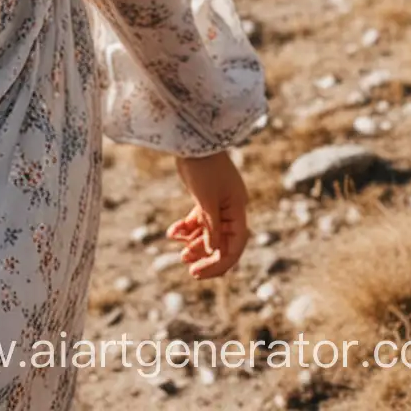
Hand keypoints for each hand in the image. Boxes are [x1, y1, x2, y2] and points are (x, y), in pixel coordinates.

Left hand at [168, 150, 249, 277]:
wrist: (192, 139)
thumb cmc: (202, 165)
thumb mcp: (205, 198)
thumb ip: (210, 225)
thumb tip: (214, 250)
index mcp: (238, 210)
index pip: (234, 245)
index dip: (219, 262)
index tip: (199, 272)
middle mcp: (231, 209)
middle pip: (222, 241)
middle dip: (206, 256)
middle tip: (188, 268)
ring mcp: (218, 203)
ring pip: (209, 231)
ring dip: (195, 243)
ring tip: (179, 253)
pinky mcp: (205, 196)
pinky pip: (198, 219)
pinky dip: (186, 227)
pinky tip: (172, 233)